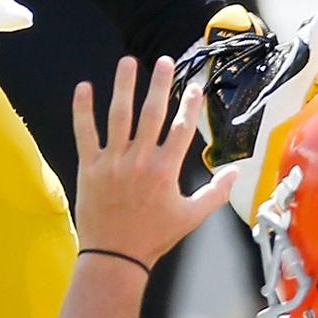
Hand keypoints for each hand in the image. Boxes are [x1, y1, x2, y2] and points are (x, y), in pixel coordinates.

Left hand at [72, 55, 236, 268]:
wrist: (116, 256)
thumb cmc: (155, 236)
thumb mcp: (192, 216)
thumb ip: (216, 192)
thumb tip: (235, 172)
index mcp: (166, 170)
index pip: (182, 128)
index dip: (190, 104)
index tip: (194, 87)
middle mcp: (140, 160)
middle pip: (152, 113)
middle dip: (160, 84)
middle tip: (164, 61)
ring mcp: (112, 161)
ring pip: (119, 116)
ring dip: (124, 87)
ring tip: (128, 62)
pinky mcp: (89, 167)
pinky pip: (85, 133)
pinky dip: (82, 110)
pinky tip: (84, 87)